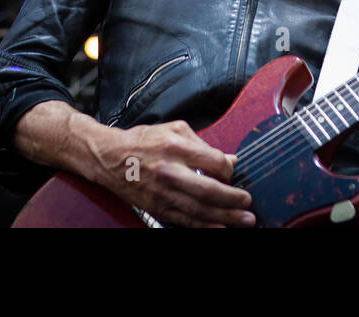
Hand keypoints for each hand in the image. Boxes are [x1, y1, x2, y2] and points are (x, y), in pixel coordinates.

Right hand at [88, 119, 255, 227]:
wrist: (110, 158)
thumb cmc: (144, 141)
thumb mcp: (175, 130)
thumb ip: (203, 145)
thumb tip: (229, 159)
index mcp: (176, 147)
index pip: (212, 161)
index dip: (228, 169)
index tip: (232, 173)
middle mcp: (169, 171)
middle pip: (208, 190)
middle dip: (232, 199)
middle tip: (248, 203)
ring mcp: (163, 193)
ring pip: (199, 210)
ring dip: (225, 217)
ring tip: (244, 221)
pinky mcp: (157, 208)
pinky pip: (184, 220)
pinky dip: (204, 226)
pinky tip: (219, 228)